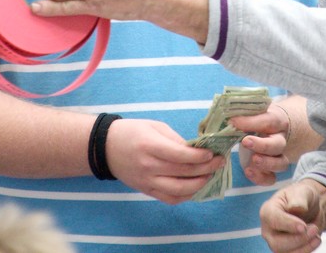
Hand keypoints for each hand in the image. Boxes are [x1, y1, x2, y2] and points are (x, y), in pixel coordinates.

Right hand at [105, 118, 226, 204]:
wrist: (106, 148)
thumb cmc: (132, 132)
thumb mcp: (155, 127)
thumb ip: (176, 140)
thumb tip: (196, 151)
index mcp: (150, 146)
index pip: (180, 155)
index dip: (200, 156)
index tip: (212, 153)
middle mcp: (149, 166)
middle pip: (183, 172)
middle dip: (206, 168)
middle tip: (220, 162)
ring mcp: (147, 181)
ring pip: (179, 190)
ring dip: (199, 184)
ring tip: (210, 175)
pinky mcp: (146, 190)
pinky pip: (169, 199)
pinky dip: (185, 196)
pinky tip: (196, 187)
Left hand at [233, 105, 291, 185]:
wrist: (267, 130)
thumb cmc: (257, 119)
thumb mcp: (252, 113)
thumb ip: (243, 114)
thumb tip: (229, 119)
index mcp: (276, 121)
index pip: (269, 121)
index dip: (252, 122)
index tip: (234, 122)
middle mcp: (280, 139)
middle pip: (278, 144)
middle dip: (263, 145)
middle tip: (245, 142)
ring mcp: (278, 156)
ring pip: (281, 163)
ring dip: (267, 163)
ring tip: (252, 160)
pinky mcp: (271, 170)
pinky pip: (272, 178)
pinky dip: (261, 178)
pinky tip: (248, 172)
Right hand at [260, 179, 325, 252]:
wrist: (310, 208)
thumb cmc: (301, 197)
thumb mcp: (302, 192)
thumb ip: (299, 199)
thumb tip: (295, 207)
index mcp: (268, 211)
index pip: (274, 220)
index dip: (288, 225)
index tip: (303, 227)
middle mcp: (268, 229)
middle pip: (277, 243)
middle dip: (298, 239)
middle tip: (314, 229)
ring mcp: (276, 242)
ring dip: (304, 247)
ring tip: (317, 236)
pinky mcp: (286, 251)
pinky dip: (306, 250)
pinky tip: (316, 240)